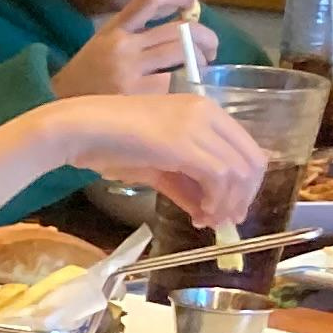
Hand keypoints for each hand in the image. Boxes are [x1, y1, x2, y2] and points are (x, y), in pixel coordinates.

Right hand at [52, 0, 203, 99]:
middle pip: (178, 29)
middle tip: (210, 49)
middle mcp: (120, 46)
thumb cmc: (87, 80)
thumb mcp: (103, 46)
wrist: (54, 111)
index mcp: (113, 29)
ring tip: (200, 68)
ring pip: (181, 54)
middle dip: (205, 37)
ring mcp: (127, 72)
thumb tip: (186, 24)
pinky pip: (172, 84)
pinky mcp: (133, 97)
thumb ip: (136, 34)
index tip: (192, 3)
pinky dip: (183, 86)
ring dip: (201, 59)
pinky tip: (182, 92)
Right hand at [59, 92, 267, 226]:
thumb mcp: (156, 165)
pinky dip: (215, 201)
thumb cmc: (109, 143)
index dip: (247, 184)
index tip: (232, 209)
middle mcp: (209, 114)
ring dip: (228, 203)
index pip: (247, 148)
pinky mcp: (185, 144)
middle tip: (227, 221)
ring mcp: (198, 126)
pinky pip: (218, 177)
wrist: (79, 129)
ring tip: (209, 221)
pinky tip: (199, 215)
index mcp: (205, 111)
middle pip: (252, 160)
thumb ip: (185, 184)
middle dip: (244, 197)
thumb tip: (206, 210)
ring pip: (239, 171)